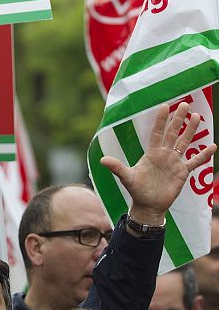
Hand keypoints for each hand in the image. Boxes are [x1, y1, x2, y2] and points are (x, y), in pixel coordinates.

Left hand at [100, 102, 216, 224]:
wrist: (148, 205)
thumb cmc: (137, 190)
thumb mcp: (127, 178)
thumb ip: (117, 167)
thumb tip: (102, 160)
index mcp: (151, 153)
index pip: (157, 132)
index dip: (161, 120)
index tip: (165, 106)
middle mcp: (164, 154)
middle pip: (173, 133)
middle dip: (178, 119)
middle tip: (184, 104)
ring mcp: (174, 162)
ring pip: (185, 142)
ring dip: (191, 130)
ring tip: (197, 117)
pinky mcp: (183, 172)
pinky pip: (195, 161)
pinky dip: (204, 155)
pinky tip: (213, 146)